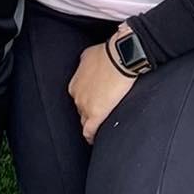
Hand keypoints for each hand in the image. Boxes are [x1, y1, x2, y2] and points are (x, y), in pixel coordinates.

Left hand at [68, 27, 137, 143]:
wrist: (119, 58)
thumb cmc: (107, 54)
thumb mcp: (88, 55)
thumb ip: (84, 64)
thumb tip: (87, 65)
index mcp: (74, 84)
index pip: (79, 99)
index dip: (87, 102)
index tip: (94, 103)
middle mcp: (76, 96)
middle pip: (81, 111)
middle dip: (89, 113)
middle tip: (100, 114)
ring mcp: (85, 107)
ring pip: (85, 122)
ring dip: (92, 124)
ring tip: (100, 128)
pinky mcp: (95, 115)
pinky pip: (89, 132)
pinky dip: (91, 136)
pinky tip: (95, 139)